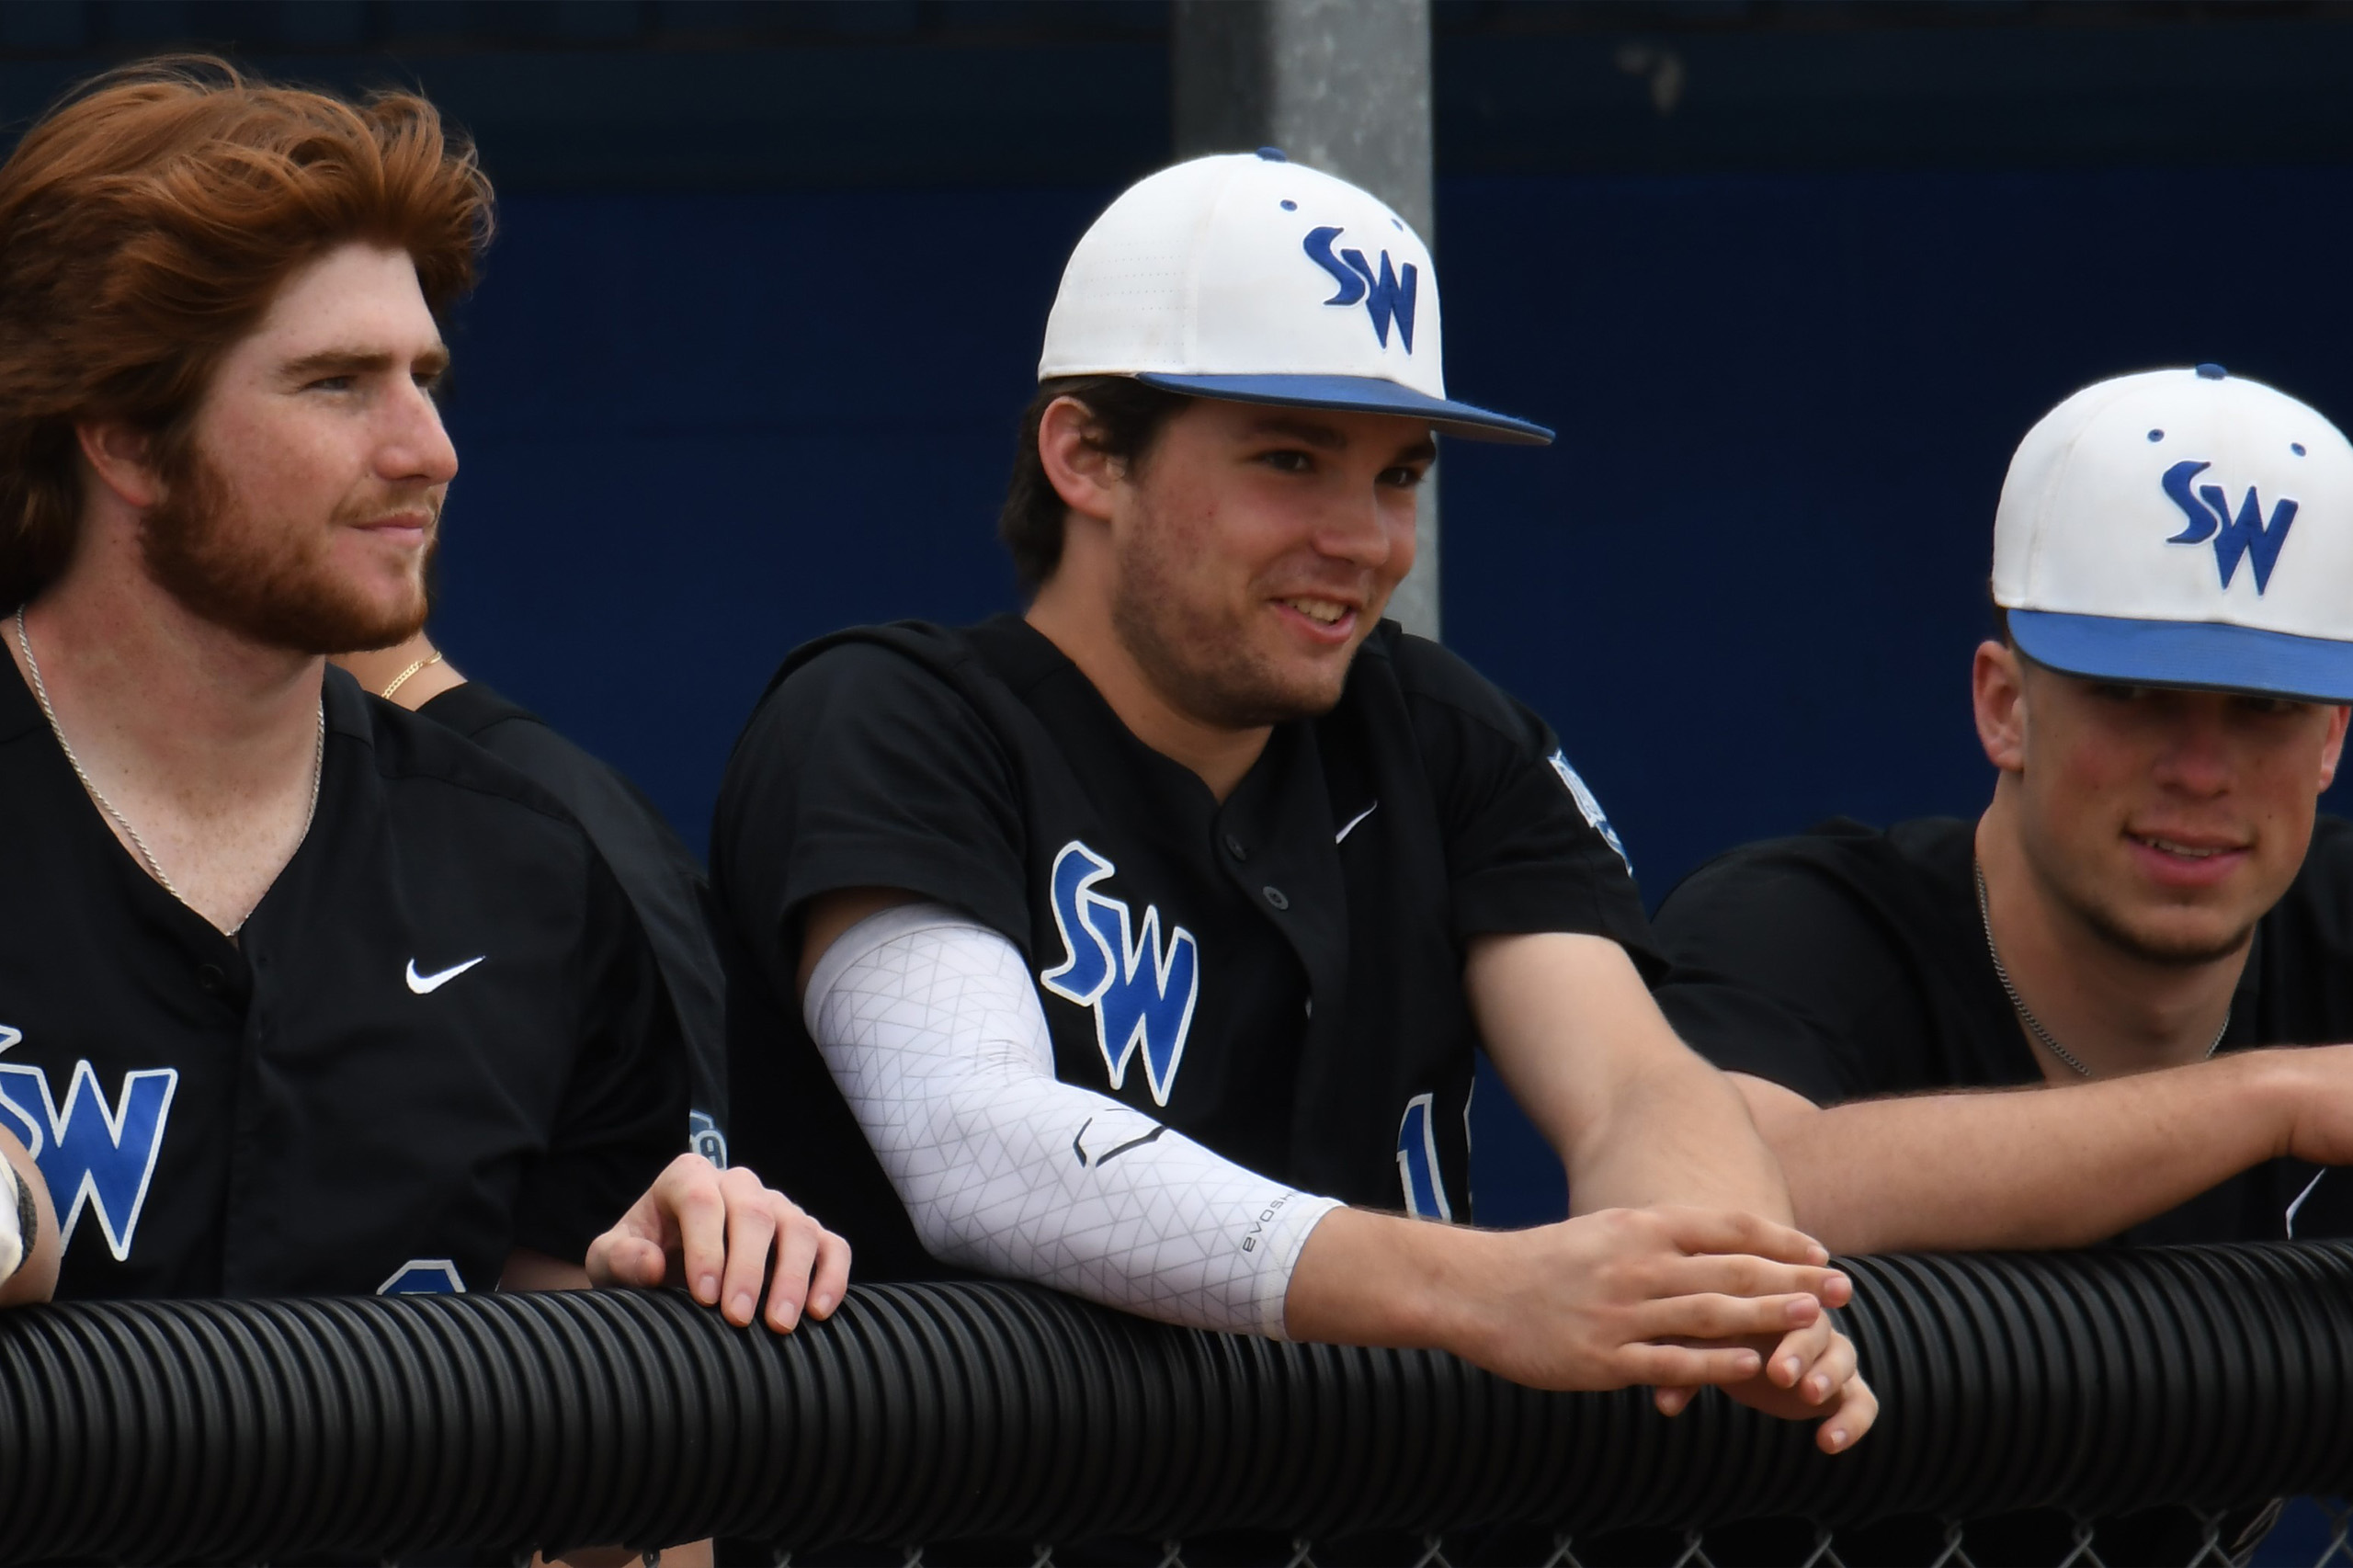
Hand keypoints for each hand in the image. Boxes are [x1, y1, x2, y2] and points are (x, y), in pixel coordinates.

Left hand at [585, 1153, 851, 1330]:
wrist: (665, 1271)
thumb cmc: (638, 1260)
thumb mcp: (609, 1260)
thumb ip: (620, 1258)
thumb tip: (652, 1264)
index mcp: (687, 1177)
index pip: (701, 1200)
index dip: (705, 1247)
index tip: (703, 1296)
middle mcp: (737, 1184)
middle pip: (754, 1212)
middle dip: (749, 1268)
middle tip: (738, 1318)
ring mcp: (777, 1206)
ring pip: (798, 1227)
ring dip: (793, 1277)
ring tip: (779, 1325)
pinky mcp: (806, 1234)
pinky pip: (832, 1246)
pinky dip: (832, 1275)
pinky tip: (819, 1311)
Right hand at [1445, 1205, 1855, 1406]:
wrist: (1479, 1289)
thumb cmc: (1546, 1262)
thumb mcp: (1605, 1230)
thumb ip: (1657, 1237)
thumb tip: (1712, 1242)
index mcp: (1639, 1228)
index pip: (1725, 1228)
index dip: (1778, 1240)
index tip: (1820, 1251)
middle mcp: (1638, 1265)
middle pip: (1730, 1270)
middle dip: (1792, 1279)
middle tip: (1842, 1287)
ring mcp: (1622, 1312)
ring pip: (1710, 1314)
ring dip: (1767, 1318)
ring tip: (1813, 1321)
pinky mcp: (1605, 1358)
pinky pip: (1670, 1360)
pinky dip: (1714, 1363)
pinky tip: (1751, 1366)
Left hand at [1651, 1303, 1878, 1452]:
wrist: (1741, 1344)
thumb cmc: (1709, 1334)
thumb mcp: (1692, 1345)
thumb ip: (1682, 1367)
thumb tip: (1664, 1404)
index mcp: (1772, 1297)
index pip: (1783, 1294)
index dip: (1781, 1306)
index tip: (1785, 1314)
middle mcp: (1807, 1321)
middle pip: (1816, 1325)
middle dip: (1799, 1348)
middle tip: (1780, 1373)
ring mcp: (1828, 1354)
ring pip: (1844, 1357)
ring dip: (1827, 1375)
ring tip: (1808, 1394)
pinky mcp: (1843, 1389)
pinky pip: (1863, 1402)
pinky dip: (1853, 1421)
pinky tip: (1829, 1443)